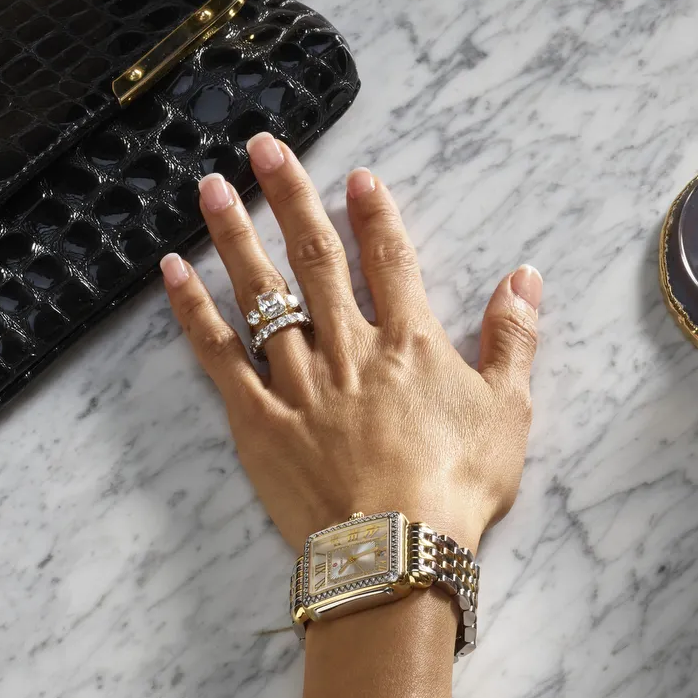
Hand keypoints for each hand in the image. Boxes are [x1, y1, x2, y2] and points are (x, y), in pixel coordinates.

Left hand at [159, 132, 540, 553]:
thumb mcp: (507, 411)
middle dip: (289, 196)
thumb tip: (525, 277)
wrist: (396, 551)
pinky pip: (218, 355)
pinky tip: (172, 272)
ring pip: (261, 294)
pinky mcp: (258, 420)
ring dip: (235, 236)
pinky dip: (193, 310)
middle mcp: (348, 347)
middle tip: (263, 147)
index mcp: (409, 342)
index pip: (389, 259)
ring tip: (211, 187)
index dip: (375, 213)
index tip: (356, 175)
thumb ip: (513, 338)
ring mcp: (298, 381)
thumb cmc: (456, 487)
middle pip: (315, 258)